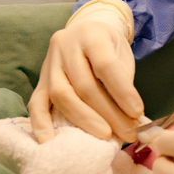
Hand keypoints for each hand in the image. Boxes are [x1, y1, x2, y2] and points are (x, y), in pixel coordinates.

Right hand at [28, 0, 143, 143]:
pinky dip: (42, 125)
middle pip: (84, 85)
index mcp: (91, 35)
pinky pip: (36, 103)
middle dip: (108, 113)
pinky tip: (51, 142)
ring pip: (61, 95)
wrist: (85, 31)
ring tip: (106, 136)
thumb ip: (124, 80)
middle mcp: (66, 46)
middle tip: (127, 133)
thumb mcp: (121, 54)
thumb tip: (132, 118)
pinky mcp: (39, 80)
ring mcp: (49, 63)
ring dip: (85, 120)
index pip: (105, 65)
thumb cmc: (109, 46)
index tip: (137, 114)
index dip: (122, 92)